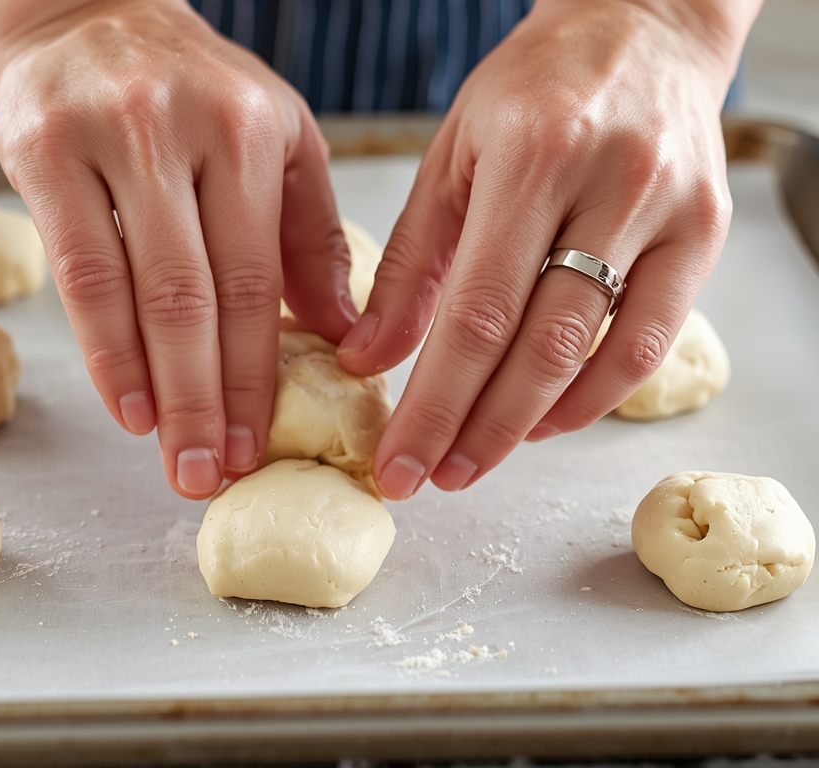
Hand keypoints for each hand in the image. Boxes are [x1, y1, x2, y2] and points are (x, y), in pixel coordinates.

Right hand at [0, 0, 356, 497]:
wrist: (85, 13)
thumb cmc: (193, 92)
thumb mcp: (276, 139)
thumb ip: (308, 234)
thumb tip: (344, 336)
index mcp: (253, 132)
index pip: (261, 279)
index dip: (260, 374)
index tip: (261, 445)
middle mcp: (182, 131)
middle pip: (201, 296)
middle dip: (210, 400)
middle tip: (216, 476)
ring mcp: (107, 138)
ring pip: (137, 291)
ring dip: (158, 389)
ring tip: (174, 459)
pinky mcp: (40, 149)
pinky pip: (76, 271)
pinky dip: (102, 349)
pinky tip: (124, 405)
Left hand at [337, 0, 758, 498]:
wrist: (644, 27)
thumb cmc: (534, 88)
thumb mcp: (452, 156)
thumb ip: (411, 261)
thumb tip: (368, 359)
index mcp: (531, 156)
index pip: (475, 313)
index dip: (434, 403)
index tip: (399, 462)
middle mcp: (608, 184)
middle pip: (537, 345)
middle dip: (476, 430)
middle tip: (431, 479)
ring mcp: (668, 211)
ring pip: (596, 351)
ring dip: (530, 424)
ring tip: (475, 461)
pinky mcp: (705, 232)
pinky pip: (653, 340)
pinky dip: (596, 394)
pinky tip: (546, 420)